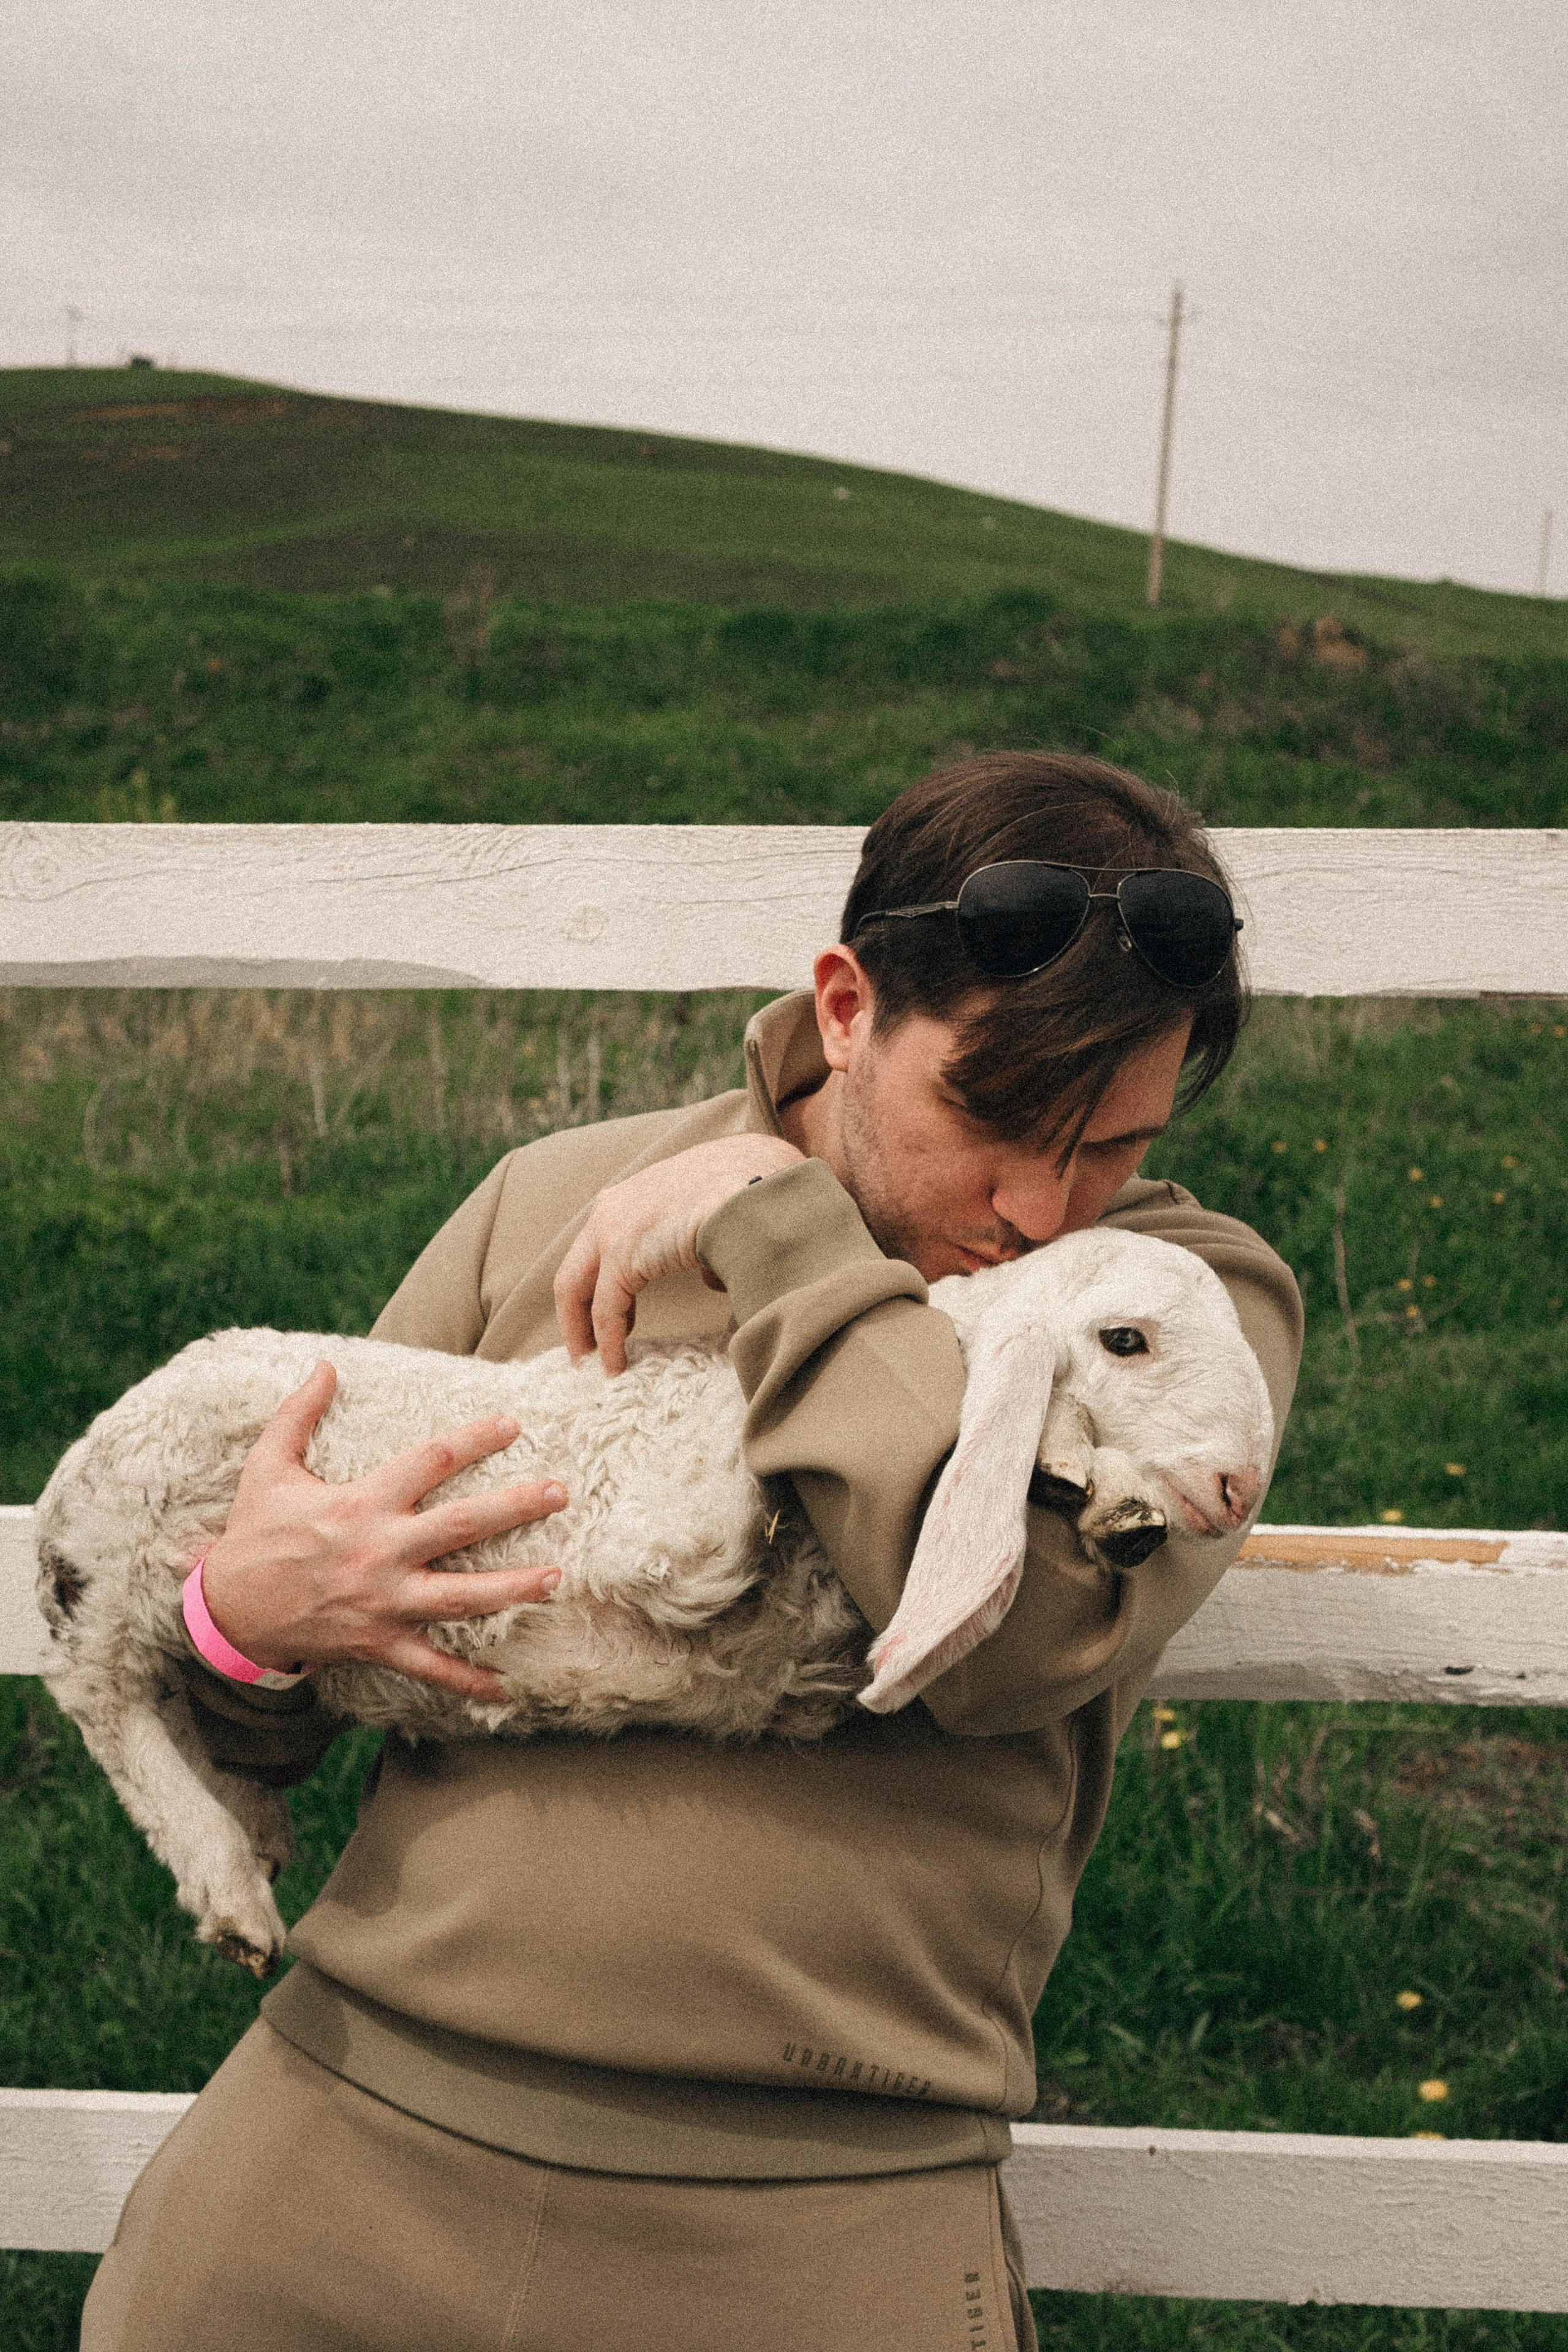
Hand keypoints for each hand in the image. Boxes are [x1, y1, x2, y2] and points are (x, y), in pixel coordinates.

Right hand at [200, 1362, 567, 1702]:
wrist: (226, 1611)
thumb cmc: (253, 1534)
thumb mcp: (267, 1466)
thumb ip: (298, 1413)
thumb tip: (325, 1364)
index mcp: (359, 1504)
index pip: (430, 1461)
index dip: (474, 1439)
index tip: (513, 1424)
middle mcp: (379, 1552)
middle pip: (462, 1525)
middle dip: (516, 1507)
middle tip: (561, 1491)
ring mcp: (383, 1602)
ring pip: (460, 1596)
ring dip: (512, 1588)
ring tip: (558, 1577)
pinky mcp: (379, 1643)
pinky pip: (431, 1667)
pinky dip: (469, 1682)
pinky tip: (507, 1689)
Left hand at [554, 1135, 803, 1374]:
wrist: (760, 1185)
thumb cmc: (752, 1190)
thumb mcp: (717, 1211)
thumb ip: (705, 1243)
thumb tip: (709, 1279)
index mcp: (632, 1195)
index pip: (597, 1248)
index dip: (599, 1288)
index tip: (614, 1320)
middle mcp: (612, 1208)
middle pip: (574, 1270)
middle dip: (576, 1315)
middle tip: (586, 1352)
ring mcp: (612, 1228)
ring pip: (575, 1290)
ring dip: (583, 1333)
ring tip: (594, 1367)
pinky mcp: (622, 1253)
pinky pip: (606, 1310)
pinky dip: (607, 1342)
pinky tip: (615, 1365)